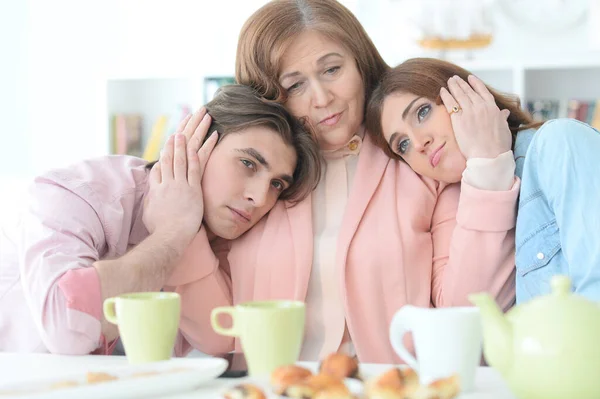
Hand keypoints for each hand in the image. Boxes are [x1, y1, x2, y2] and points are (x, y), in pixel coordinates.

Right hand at [143, 107, 217, 242]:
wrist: (167, 238)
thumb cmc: (159, 231)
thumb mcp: (151, 213)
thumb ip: (153, 201)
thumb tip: (153, 198)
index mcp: (158, 185)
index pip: (164, 160)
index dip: (171, 145)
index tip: (177, 132)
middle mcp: (167, 179)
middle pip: (175, 148)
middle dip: (184, 128)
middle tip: (192, 112)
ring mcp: (179, 182)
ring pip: (187, 151)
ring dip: (196, 131)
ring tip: (203, 116)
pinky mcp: (191, 187)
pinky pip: (199, 163)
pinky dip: (205, 148)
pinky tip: (212, 135)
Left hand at [440, 75, 511, 159]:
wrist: (489, 155)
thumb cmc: (498, 146)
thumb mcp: (504, 128)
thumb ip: (502, 118)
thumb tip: (505, 112)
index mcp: (493, 108)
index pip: (483, 91)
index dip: (475, 83)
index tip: (470, 78)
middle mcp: (480, 106)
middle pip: (469, 91)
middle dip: (461, 83)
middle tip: (455, 78)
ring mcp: (469, 112)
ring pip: (459, 94)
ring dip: (453, 86)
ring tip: (449, 81)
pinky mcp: (458, 119)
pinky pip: (450, 103)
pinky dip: (446, 96)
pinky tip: (442, 90)